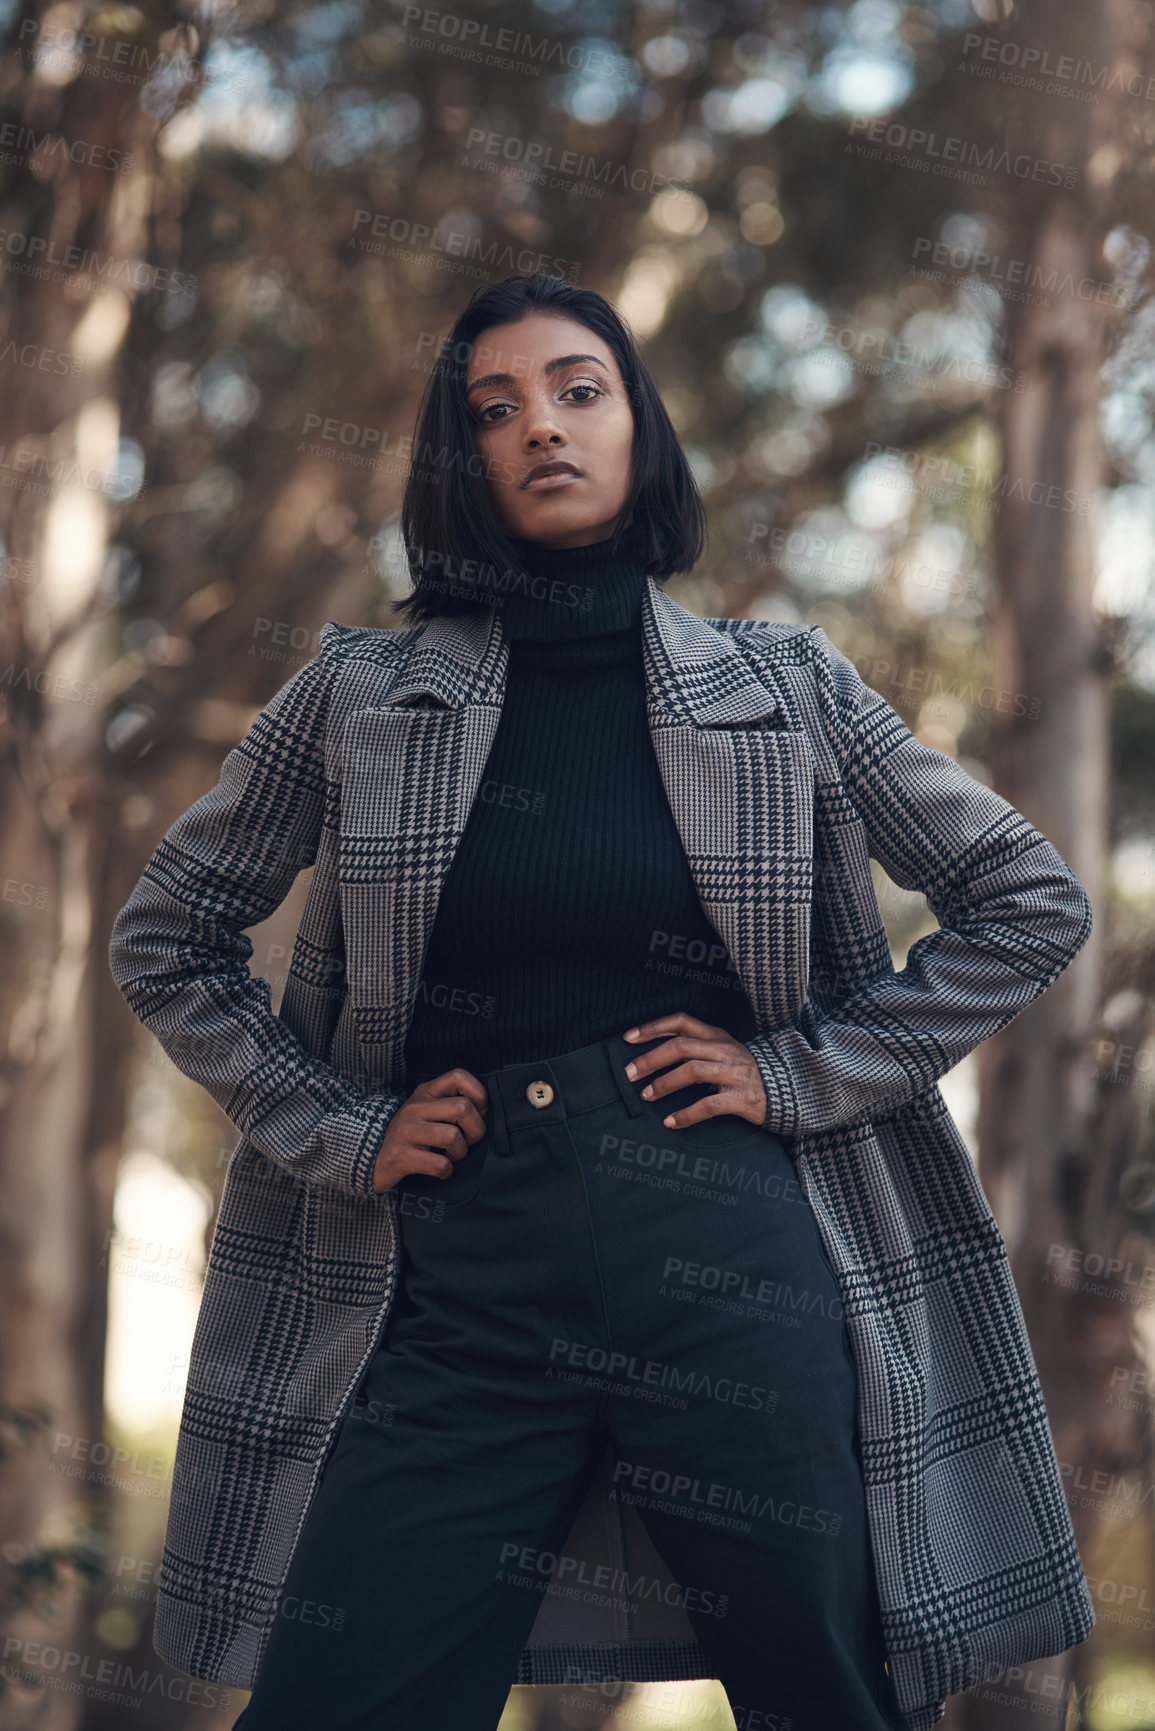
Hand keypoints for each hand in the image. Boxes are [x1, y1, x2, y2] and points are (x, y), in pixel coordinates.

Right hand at [372, 1068, 489, 1193]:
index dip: (479, 1094)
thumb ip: (452, 1105)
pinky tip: (439, 1170)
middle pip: (463, 1108)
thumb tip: (486, 1109)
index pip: (458, 1076)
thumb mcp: (427, 1112)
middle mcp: (414, 1107)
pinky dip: (446, 1171)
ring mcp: (405, 1131)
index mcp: (425, 1092)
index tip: (479, 1112)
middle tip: (468, 1142)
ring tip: (450, 1156)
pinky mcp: (400, 1156)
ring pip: (453, 1136)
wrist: (370, 1159)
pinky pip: (440, 1164)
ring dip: (460, 1153)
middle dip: (476, 1131)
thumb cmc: (411, 1136)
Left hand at [622, 1012, 766, 1129]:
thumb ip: (697, 1047)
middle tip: (629, 1074)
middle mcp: (725, 1051)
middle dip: (650, 1059)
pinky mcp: (742, 1099)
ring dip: (664, 1084)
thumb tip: (656, 1051)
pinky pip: (709, 1105)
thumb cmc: (746, 1073)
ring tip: (646, 1095)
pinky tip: (670, 1122)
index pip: (682, 1021)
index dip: (653, 1027)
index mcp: (718, 1036)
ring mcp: (735, 1074)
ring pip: (692, 1072)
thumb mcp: (724, 1052)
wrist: (789, 1092)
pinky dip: (686, 1114)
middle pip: (681, 1047)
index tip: (628, 1038)